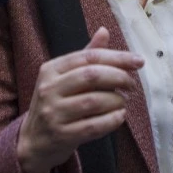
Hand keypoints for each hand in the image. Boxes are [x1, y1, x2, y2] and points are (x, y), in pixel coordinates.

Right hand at [16, 27, 142, 172]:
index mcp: (51, 69)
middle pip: (91, 75)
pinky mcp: (60, 135)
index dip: (117, 57)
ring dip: (116, 100)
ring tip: (123, 101)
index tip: (139, 61)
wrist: (33, 141)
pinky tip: (119, 117)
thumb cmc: (55, 104)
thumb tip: (104, 31)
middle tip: (132, 84)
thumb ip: (86, 57)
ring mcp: (53, 113)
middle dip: (119, 77)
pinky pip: (93, 126)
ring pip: (94, 101)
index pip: (88, 57)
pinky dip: (111, 120)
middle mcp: (49, 88)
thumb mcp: (64, 78)